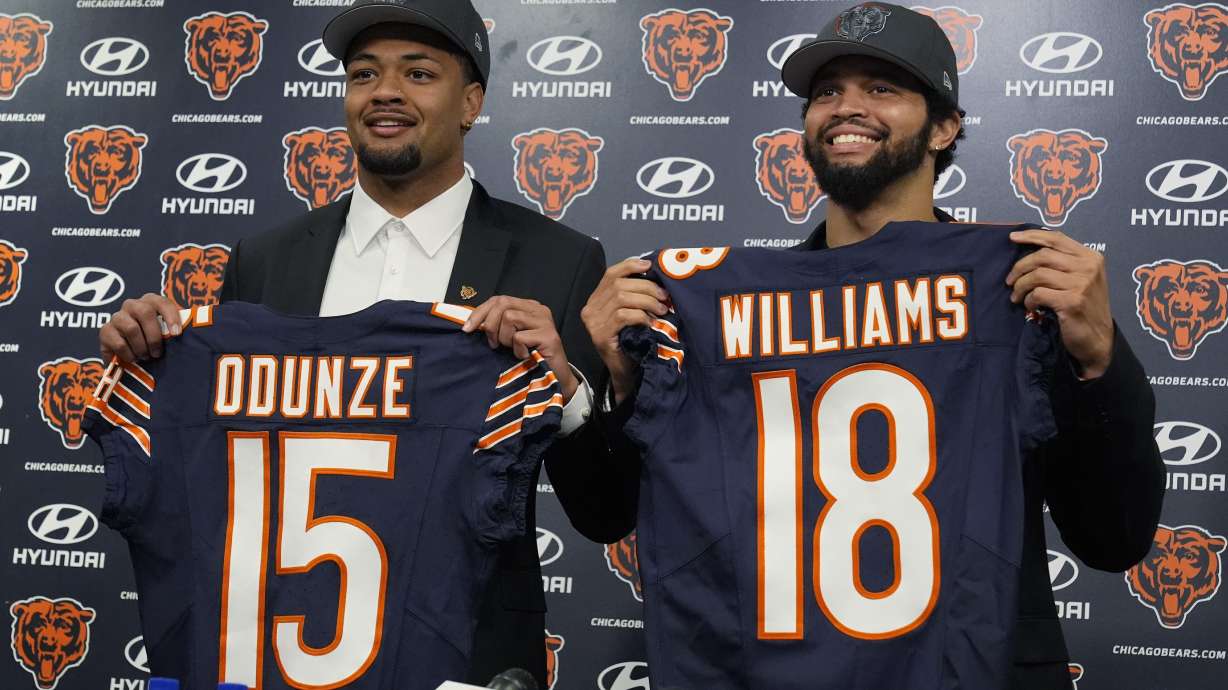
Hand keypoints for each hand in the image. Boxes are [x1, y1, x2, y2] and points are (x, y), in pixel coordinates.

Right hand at [100, 293, 181, 361]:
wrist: (130, 357)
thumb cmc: (154, 343)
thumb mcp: (166, 336)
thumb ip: (174, 332)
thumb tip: (188, 336)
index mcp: (151, 302)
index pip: (162, 302)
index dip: (171, 317)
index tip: (177, 334)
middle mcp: (132, 305)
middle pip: (145, 312)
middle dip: (154, 336)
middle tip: (158, 353)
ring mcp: (117, 317)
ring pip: (131, 328)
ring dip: (141, 347)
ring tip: (145, 357)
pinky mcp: (105, 331)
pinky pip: (118, 342)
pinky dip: (129, 354)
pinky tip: (133, 359)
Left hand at [462, 296, 578, 401]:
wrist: (553, 379)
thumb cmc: (530, 358)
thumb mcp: (509, 337)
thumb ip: (498, 324)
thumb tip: (471, 322)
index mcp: (528, 306)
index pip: (499, 299)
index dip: (479, 312)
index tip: (467, 329)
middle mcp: (538, 309)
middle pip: (502, 304)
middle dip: (490, 325)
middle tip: (494, 345)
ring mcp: (545, 321)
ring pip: (510, 318)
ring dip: (505, 338)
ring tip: (513, 350)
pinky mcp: (549, 335)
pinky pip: (519, 337)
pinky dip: (517, 350)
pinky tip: (525, 356)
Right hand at [580, 257, 669, 404]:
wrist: (624, 372)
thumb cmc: (630, 341)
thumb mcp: (630, 314)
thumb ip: (633, 295)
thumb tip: (653, 274)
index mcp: (595, 300)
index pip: (610, 274)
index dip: (630, 266)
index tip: (650, 266)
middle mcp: (590, 309)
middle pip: (619, 284)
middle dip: (646, 287)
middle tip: (665, 297)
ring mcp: (593, 323)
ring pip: (622, 298)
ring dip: (647, 301)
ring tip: (662, 310)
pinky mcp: (601, 335)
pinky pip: (623, 316)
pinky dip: (641, 316)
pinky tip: (651, 322)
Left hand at [1007, 229, 1113, 378]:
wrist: (1098, 339)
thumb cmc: (1084, 308)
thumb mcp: (1081, 279)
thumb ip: (1064, 263)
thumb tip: (1030, 249)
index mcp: (1091, 257)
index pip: (1056, 238)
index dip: (1031, 236)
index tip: (1012, 238)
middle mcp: (1088, 267)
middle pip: (1042, 255)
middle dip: (1020, 267)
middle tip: (1010, 281)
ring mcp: (1081, 284)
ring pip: (1037, 274)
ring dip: (1020, 286)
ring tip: (1016, 296)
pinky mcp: (1071, 302)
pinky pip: (1038, 293)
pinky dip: (1028, 300)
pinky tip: (1030, 307)